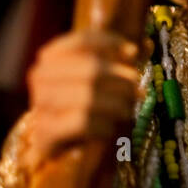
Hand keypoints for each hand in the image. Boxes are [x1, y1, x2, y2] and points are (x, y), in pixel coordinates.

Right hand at [23, 29, 141, 171]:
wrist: (53, 147)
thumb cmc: (78, 107)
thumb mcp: (95, 81)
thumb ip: (117, 62)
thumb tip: (147, 45)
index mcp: (51, 57)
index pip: (83, 40)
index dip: (111, 43)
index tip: (133, 52)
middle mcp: (41, 76)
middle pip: (91, 69)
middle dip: (121, 80)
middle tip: (139, 91)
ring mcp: (40, 104)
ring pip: (89, 97)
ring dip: (116, 104)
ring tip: (127, 110)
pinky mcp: (46, 131)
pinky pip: (83, 123)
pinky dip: (103, 125)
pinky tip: (109, 128)